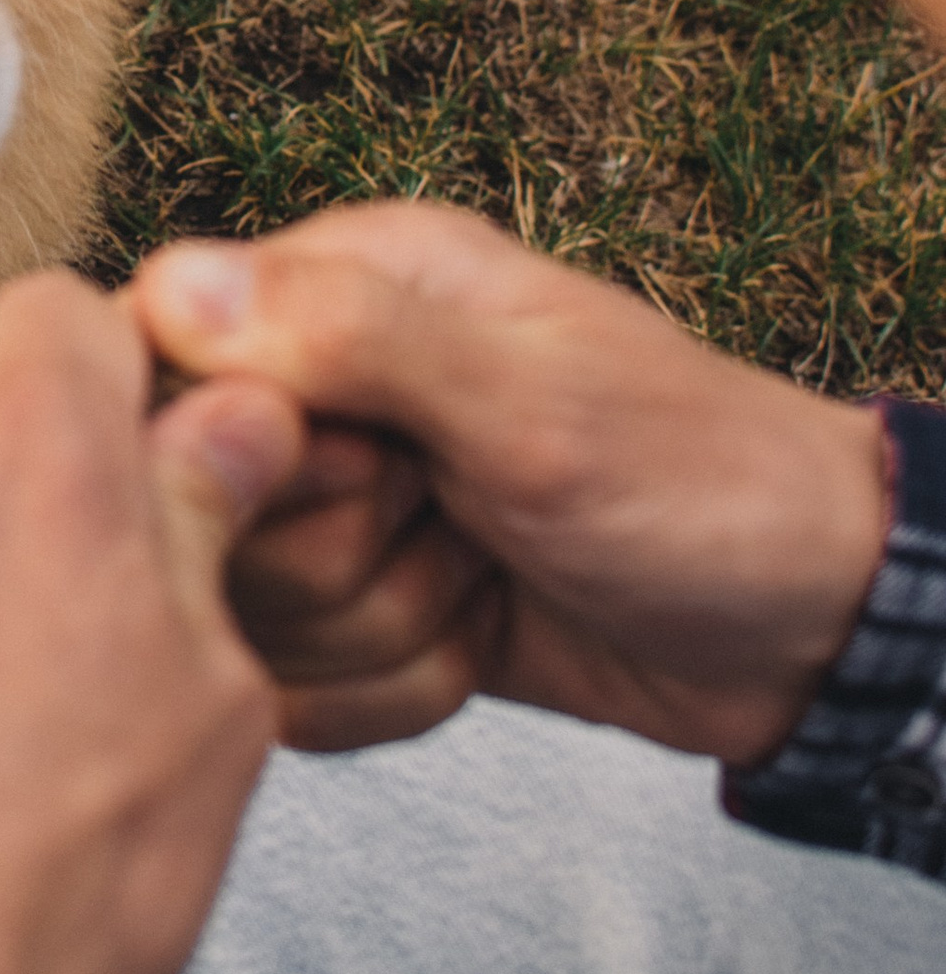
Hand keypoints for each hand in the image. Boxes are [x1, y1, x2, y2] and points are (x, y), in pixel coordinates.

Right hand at [135, 201, 888, 762]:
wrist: (809, 628)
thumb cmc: (700, 485)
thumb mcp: (532, 403)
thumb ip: (353, 339)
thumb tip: (169, 287)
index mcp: (352, 282)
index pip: (165, 356)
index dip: (236, 446)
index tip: (360, 468)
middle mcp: (331, 383)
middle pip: (202, 505)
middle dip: (337, 556)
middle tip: (457, 526)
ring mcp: (347, 501)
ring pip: (248, 608)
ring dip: (380, 629)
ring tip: (484, 582)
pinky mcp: (364, 607)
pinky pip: (297, 683)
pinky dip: (392, 691)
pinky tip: (476, 648)